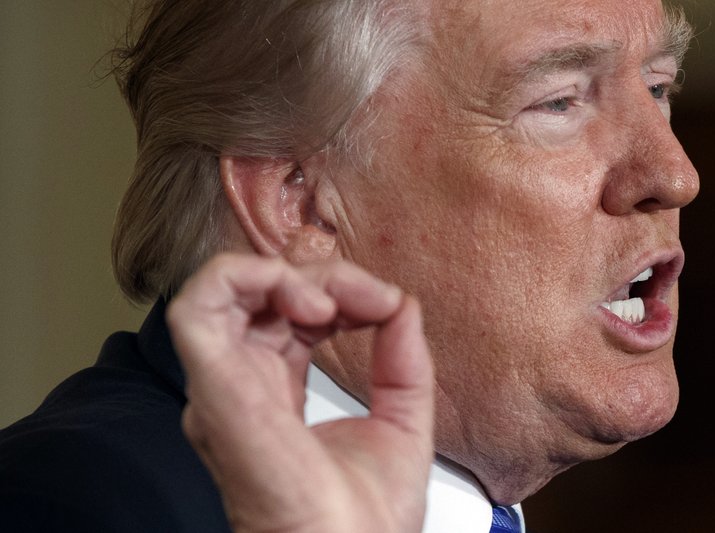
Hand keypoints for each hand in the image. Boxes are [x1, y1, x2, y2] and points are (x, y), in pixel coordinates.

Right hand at [166, 254, 433, 532]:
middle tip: (373, 300)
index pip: (289, 313)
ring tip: (332, 302)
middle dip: (323, 278)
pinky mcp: (215, 388)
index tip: (387, 307)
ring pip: (224, 287)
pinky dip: (246, 278)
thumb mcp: (403, 419)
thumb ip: (403, 359)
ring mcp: (224, 384)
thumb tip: (403, 305)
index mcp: (275, 391)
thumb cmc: (366, 520)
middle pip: (263, 294)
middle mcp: (242, 383)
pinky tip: (307, 304)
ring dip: (285, 273)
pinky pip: (195, 306)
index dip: (338, 291)